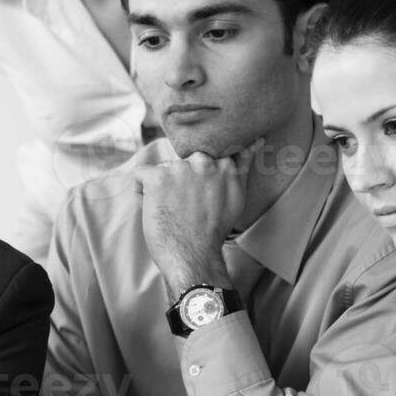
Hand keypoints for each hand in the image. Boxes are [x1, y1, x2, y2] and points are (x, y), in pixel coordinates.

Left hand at [135, 140, 259, 295]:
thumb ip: (243, 165)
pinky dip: (140, 191)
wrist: (194, 255)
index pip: (201, 159)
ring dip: (161, 188)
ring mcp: (179, 168)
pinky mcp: (156, 178)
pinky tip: (151, 207)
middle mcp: (202, 161)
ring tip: (171, 212)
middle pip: (181, 164)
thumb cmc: (213, 230)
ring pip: (161, 170)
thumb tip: (256, 140)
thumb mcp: (237, 196)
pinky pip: (140, 174)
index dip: (195, 179)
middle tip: (185, 209)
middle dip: (179, 183)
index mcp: (223, 164)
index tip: (196, 198)